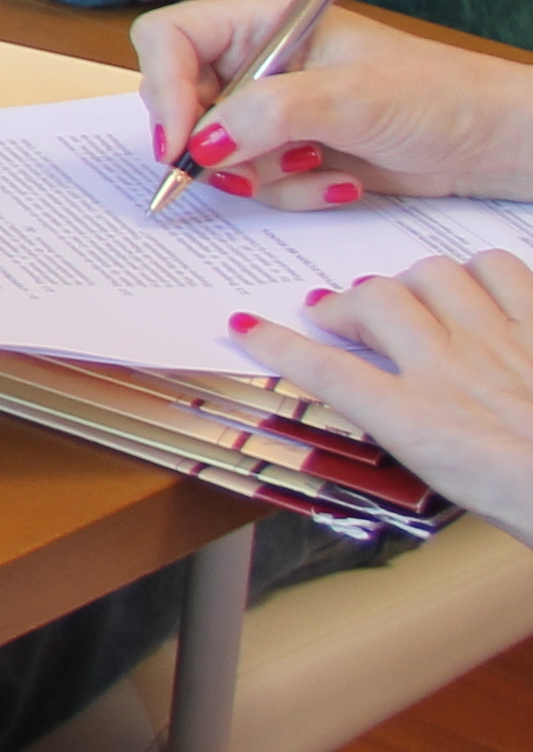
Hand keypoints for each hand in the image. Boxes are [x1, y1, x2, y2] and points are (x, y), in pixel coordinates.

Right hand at [135, 0, 532, 205]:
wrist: (490, 142)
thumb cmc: (438, 96)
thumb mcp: (351, 98)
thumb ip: (268, 115)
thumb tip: (200, 145)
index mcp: (261, 18)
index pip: (169, 39)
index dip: (163, 89)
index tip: (180, 144)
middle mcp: (255, 58)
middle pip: (180, 101)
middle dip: (215, 146)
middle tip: (248, 171)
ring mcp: (268, 107)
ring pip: (213, 151)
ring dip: (261, 175)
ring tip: (320, 169)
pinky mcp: (286, 149)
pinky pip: (251, 179)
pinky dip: (289, 191)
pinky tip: (338, 180)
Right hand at [236, 253, 532, 542]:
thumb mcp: (451, 482)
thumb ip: (413, 433)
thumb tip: (387, 403)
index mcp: (418, 424)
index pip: (324, 370)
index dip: (277, 345)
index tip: (250, 330)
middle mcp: (451, 374)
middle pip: (373, 303)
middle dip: (344, 302)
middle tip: (336, 312)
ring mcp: (501, 343)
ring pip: (432, 275)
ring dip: (411, 281)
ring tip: (411, 295)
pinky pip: (501, 270)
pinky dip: (480, 270)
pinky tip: (477, 285)